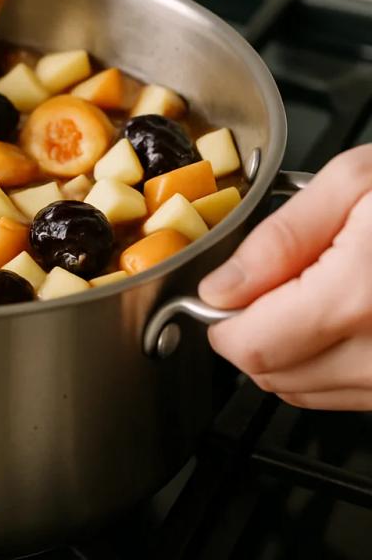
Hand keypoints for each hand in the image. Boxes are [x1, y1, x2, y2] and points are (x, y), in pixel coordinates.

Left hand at [200, 144, 371, 410]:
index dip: (220, 320)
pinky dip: (323, 362)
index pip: (251, 346)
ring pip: (303, 391)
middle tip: (268, 284)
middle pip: (271, 375)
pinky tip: (341, 316)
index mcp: (358, 298)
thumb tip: (221, 289)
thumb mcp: (354, 183)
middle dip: (250, 332)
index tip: (222, 292)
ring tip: (313, 292)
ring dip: (285, 350)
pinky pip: (345, 394)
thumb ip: (279, 240)